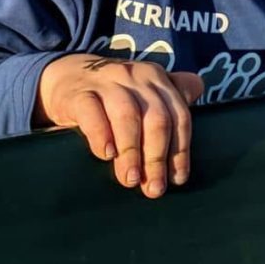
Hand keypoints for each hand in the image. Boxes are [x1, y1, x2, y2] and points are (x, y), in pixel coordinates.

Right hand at [34, 54, 203, 198]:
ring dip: (131, 151)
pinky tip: (106, 154)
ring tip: (130, 179)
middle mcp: (134, 76)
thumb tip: (199, 89)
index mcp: (156, 78)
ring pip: (126, 115)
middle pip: (155, 118)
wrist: (65, 75)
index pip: (177, 115)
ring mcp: (105, 82)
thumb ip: (171, 92)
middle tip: (153, 188)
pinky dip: (101, 135)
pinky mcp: (79, 93)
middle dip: (157, 157)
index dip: (180, 150)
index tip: (177, 179)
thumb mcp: (143, 89)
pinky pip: (92, 113)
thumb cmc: (112, 92)